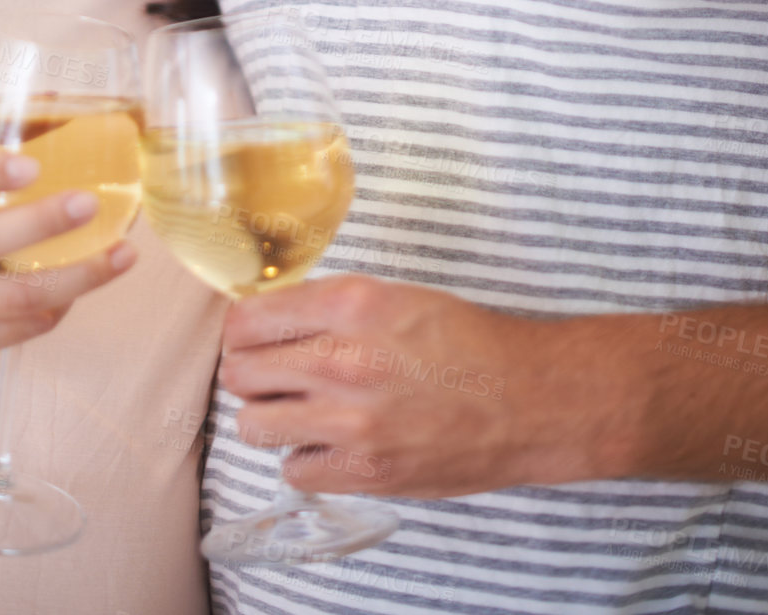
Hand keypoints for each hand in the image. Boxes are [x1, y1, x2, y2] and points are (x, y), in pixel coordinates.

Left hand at [219, 274, 595, 498]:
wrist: (527, 398)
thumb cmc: (466, 341)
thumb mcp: (394, 296)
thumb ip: (330, 305)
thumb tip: (273, 317)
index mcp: (348, 305)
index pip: (247, 319)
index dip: (242, 329)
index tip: (251, 336)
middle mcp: (341, 360)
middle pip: (239, 372)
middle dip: (249, 371)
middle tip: (271, 374)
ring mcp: (350, 422)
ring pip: (253, 425)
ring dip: (268, 417)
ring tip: (296, 410)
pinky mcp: (366, 471)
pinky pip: (293, 471)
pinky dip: (304, 459)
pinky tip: (329, 443)